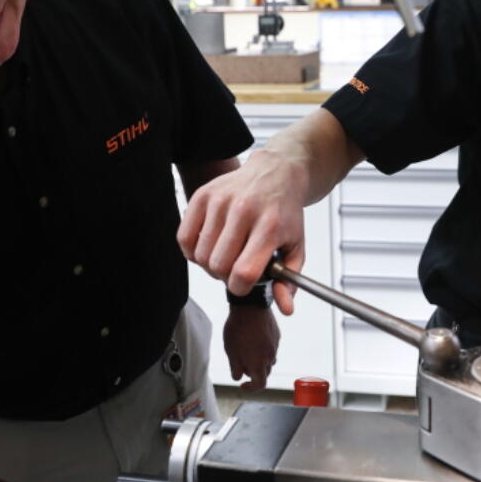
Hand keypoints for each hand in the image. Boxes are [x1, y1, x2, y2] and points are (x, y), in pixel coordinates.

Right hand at [177, 150, 307, 314]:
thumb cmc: (284, 212)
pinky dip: (193, 250)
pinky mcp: (202, 196)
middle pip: (219, 266)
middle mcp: (244, 211)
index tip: (245, 283)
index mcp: (270, 226)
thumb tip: (286, 308)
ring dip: (210, 264)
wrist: (275, 173)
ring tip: (226, 253)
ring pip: (200, 255)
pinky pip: (183, 238)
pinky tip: (210, 244)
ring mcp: (220, 201)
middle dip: (225, 276)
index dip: (241, 287)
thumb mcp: (296, 246)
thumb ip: (290, 280)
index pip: (244, 272)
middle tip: (235, 266)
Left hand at [223, 305, 280, 390]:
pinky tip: (254, 338)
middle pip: (265, 373)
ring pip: (269, 360)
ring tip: (248, 350)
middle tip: (242, 364)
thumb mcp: (230, 351)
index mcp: (258, 364)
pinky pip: (271, 347)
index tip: (243, 384)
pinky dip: (264, 348)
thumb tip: (238, 376)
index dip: (251, 388)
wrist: (250, 306)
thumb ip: (235, 367)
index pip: (260, 385)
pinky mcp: (277, 335)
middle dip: (254, 372)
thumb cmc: (237, 328)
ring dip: (260, 360)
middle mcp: (270, 357)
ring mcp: (275, 346)